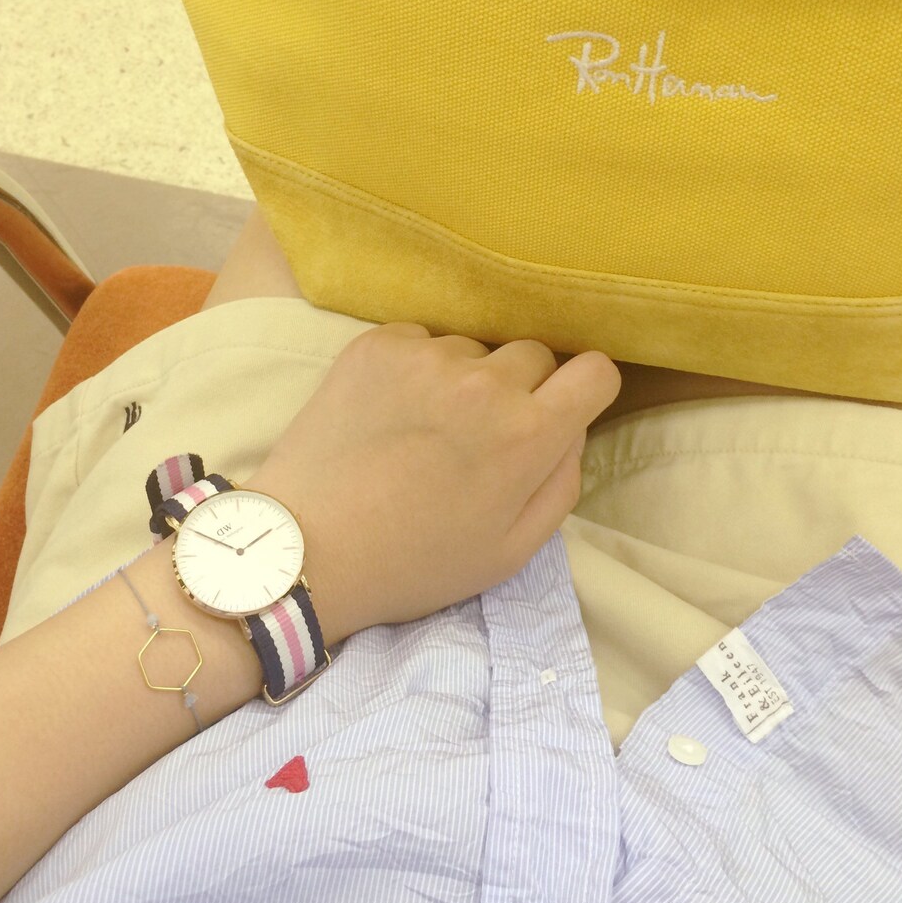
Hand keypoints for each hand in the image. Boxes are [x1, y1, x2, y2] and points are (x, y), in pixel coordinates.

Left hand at [245, 324, 621, 641]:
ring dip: (464, 378)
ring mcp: (427, 356)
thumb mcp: (512, 551)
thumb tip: (572, 430)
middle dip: (521, 389)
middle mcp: (485, 381)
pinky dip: (415, 367)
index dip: (583, 392)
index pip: (596, 371)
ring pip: (474, 349)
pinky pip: (421, 340)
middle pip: (535, 354)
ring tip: (424, 429)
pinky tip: (390, 413)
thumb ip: (562, 484)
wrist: (306, 549)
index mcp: (528, 433)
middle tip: (481, 436)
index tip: (560, 411)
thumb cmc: (414, 563)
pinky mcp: (377, 345)